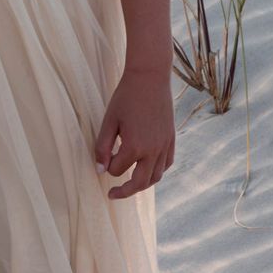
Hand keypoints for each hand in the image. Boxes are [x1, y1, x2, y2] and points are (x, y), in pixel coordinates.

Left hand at [94, 65, 175, 199]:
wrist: (150, 77)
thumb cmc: (126, 97)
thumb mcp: (108, 121)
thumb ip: (103, 148)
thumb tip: (100, 170)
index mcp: (135, 147)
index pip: (117, 170)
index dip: (107, 166)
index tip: (103, 158)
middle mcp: (152, 150)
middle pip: (139, 183)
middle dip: (125, 191)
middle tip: (113, 195)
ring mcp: (164, 146)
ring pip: (156, 177)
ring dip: (142, 184)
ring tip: (131, 184)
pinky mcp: (171, 139)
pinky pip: (167, 163)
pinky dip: (157, 171)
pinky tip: (148, 168)